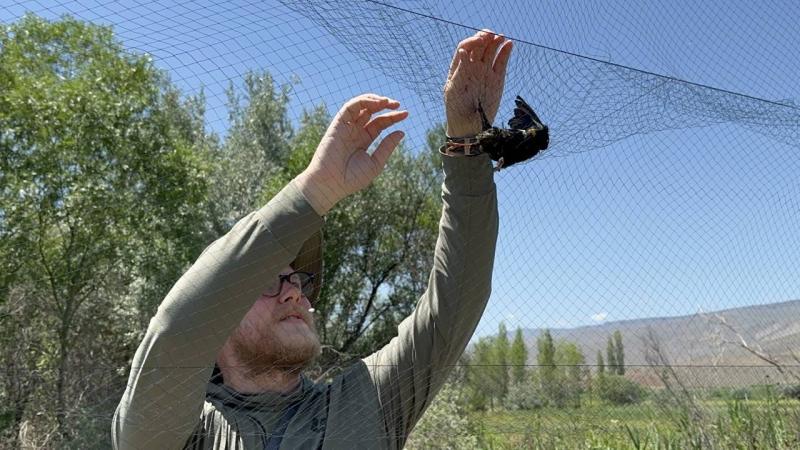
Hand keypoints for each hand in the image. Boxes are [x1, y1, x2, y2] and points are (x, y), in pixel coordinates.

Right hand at [296, 94, 407, 214]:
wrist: (331, 184)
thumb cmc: (351, 179)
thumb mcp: (375, 163)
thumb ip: (387, 147)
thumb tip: (401, 132)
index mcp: (364, 140)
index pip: (380, 123)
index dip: (393, 117)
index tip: (406, 114)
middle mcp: (355, 131)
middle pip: (372, 112)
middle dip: (386, 105)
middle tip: (398, 105)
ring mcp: (346, 127)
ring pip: (361, 106)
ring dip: (374, 100)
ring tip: (388, 102)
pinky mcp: (337, 125)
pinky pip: (350, 107)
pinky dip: (363, 101)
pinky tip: (376, 103)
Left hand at [444, 29, 512, 136]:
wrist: (470, 127)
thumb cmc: (457, 109)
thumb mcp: (454, 89)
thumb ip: (460, 69)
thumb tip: (462, 50)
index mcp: (459, 67)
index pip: (465, 46)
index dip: (472, 41)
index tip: (478, 41)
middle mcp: (472, 67)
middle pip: (479, 45)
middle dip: (485, 37)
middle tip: (490, 35)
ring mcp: (485, 71)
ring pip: (491, 50)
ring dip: (496, 41)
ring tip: (501, 37)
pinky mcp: (497, 78)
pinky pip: (502, 61)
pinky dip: (506, 51)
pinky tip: (509, 44)